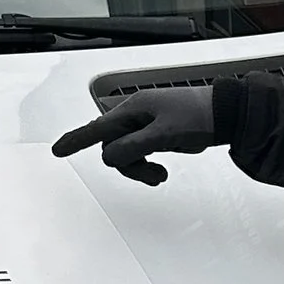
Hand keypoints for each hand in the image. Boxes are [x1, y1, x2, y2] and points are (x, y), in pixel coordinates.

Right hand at [51, 84, 220, 186]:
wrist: (225, 115)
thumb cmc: (200, 116)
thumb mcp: (164, 134)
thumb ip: (134, 147)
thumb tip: (110, 157)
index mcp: (133, 109)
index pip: (97, 128)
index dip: (76, 140)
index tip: (58, 150)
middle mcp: (135, 116)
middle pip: (112, 147)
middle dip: (128, 165)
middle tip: (152, 174)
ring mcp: (145, 126)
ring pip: (126, 154)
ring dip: (140, 169)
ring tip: (160, 174)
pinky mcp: (155, 135)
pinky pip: (140, 154)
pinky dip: (148, 165)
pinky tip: (163, 168)